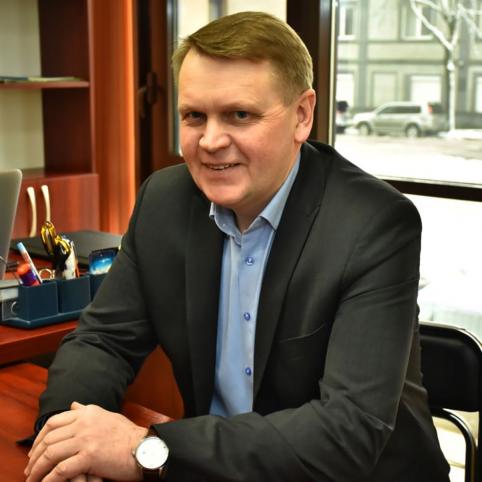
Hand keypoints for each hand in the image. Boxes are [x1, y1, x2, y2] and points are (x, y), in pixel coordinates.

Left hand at [25, 402, 147, 481]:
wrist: (143, 447)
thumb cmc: (127, 434)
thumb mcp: (107, 415)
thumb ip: (88, 411)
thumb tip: (74, 405)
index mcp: (87, 412)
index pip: (54, 421)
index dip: (39, 437)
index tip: (34, 450)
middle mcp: (84, 423)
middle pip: (49, 438)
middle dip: (35, 455)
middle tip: (30, 468)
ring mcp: (86, 439)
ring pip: (51, 453)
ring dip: (38, 468)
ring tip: (33, 478)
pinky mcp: (89, 456)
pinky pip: (61, 469)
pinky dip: (49, 479)